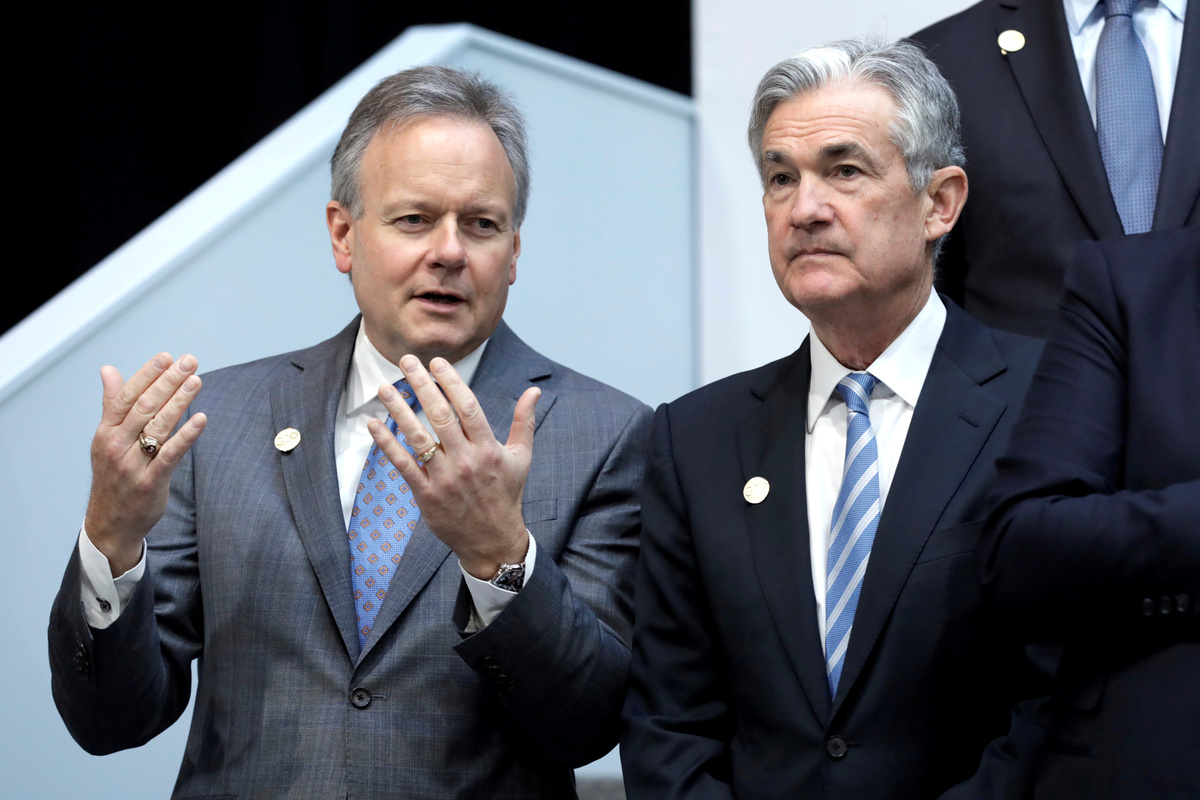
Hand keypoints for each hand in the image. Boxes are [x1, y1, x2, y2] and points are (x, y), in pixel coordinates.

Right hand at [83, 353, 206, 575]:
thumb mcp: (106, 439)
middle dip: (169, 381)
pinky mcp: (150, 482)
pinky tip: (201, 419)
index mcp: (106, 431)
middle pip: (145, 406)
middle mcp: (117, 444)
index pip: (127, 396)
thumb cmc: (114, 476)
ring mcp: (132, 464)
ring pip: (159, 426)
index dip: (147, 375)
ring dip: (180, 401)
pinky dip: (186, 435)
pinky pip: (170, 455)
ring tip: (197, 381)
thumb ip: (112, 404)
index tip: (166, 357)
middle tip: (189, 362)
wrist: (110, 523)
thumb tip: (108, 369)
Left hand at [368, 355, 538, 578]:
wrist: (492, 540)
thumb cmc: (506, 494)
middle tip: (407, 361)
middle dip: (422, 385)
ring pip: (418, 438)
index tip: (437, 362)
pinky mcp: (427, 494)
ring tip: (384, 388)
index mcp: (489, 448)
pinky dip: (387, 444)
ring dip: (399, 410)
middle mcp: (466, 461)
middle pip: (440, 416)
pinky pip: (403, 465)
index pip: (468, 407)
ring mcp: (445, 478)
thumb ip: (525, 421)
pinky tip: (374, 424)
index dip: (451, 382)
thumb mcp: (521, 457)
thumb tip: (534, 390)